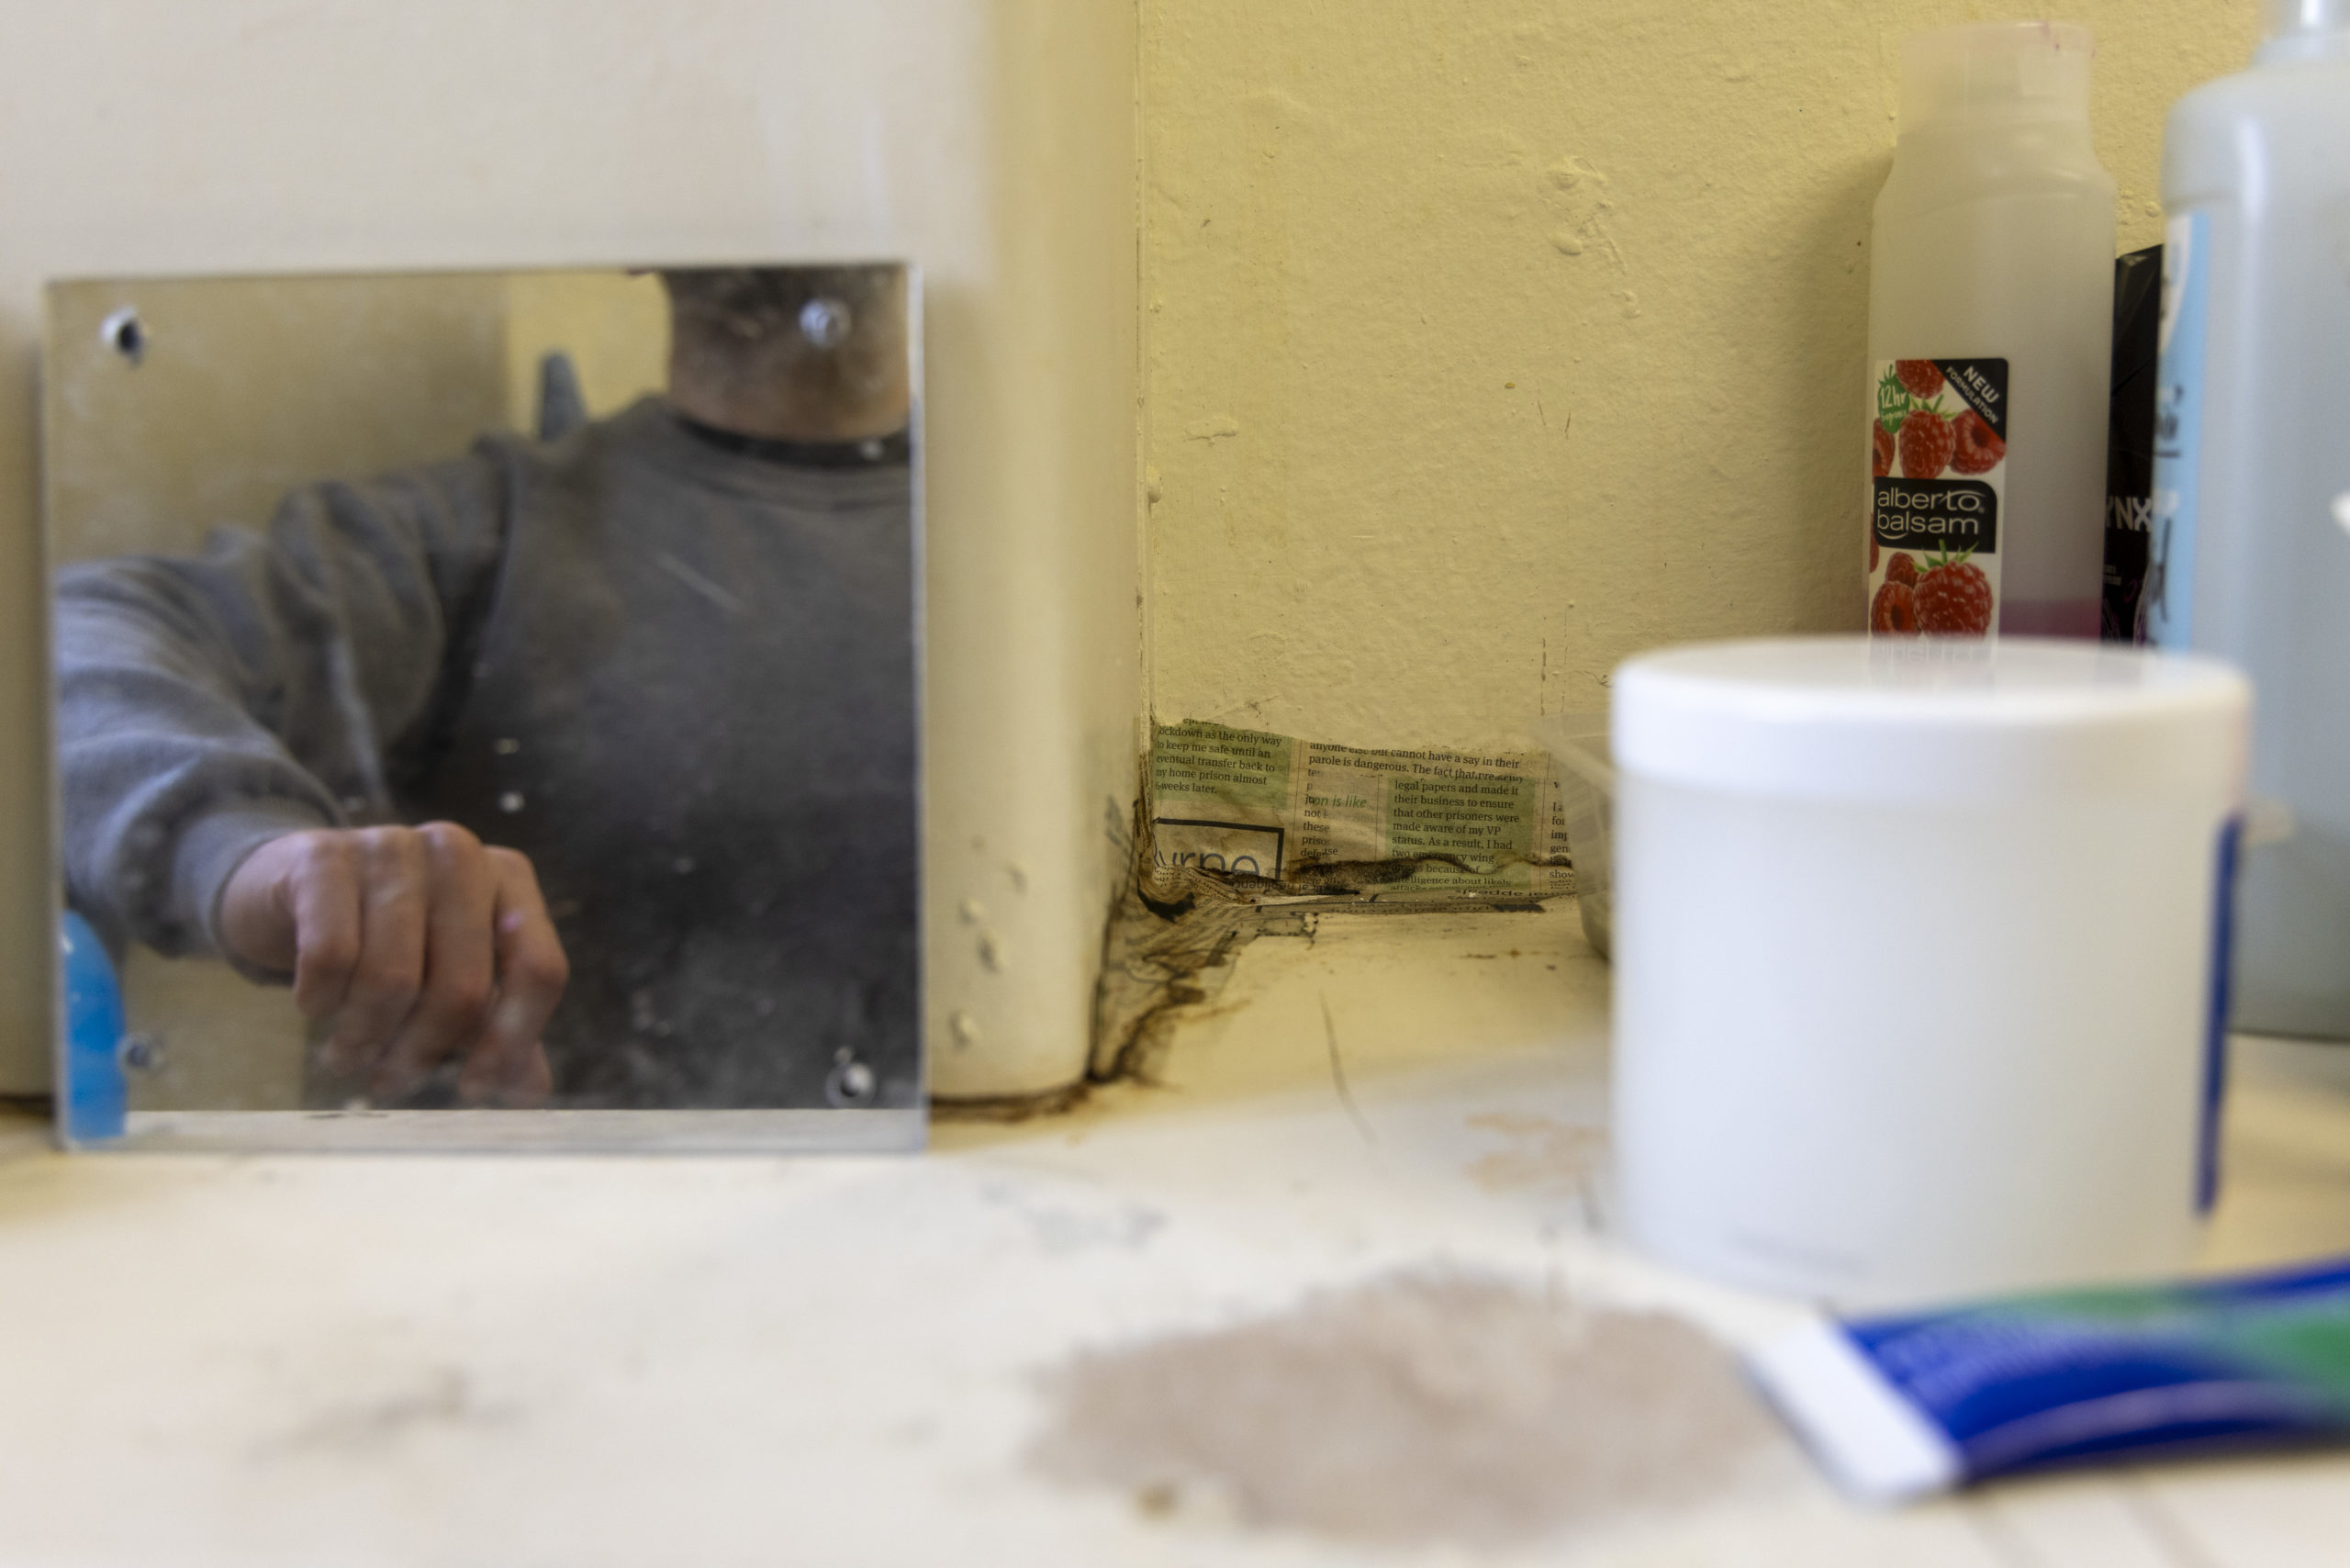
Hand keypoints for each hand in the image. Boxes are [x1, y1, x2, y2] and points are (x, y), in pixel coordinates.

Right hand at [217, 823, 568, 1105]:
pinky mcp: (322, 855)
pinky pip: (330, 955)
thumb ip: (495, 1025)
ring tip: (347, 1054)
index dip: (511, 1042)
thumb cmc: (387, 937)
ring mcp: (391, 846)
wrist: (291, 886)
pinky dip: (320, 998)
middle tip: (389, 1079)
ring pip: (393, 978)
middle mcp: (459, 853)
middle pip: (465, 986)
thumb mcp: (448, 977)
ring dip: (364, 1036)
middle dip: (423, 1051)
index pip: (539, 969)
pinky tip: (314, 1005)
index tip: (473, 1089)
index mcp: (509, 879)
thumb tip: (530, 1091)